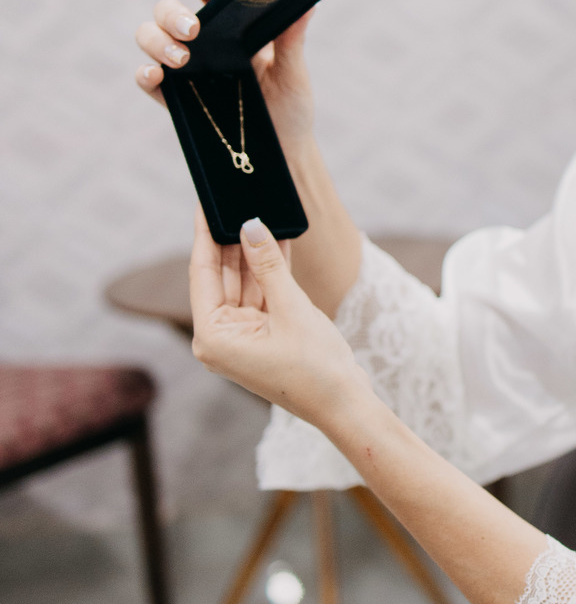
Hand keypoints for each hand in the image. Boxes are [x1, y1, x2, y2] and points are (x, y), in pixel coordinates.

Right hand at [135, 0, 316, 153]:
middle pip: (169, 13)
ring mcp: (184, 68)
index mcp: (232, 28)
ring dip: (157, 41)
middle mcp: (203, 43)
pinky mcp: (174, 97)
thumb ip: (291, 40)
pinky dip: (145, 74)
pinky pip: (148, 80)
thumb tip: (308, 4)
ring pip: (151, 38)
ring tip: (182, 57)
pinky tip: (156, 75)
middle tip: (193, 29)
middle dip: (172, 13)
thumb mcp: (293, 73)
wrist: (280, 150)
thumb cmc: (290, 106)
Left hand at [189, 208, 367, 428]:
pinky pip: (262, 293)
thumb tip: (250, 224)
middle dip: (231, 238)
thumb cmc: (315, 367)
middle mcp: (220, 336)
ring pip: (244, 281)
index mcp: (213, 336)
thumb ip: (268, 265)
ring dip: (254, 250)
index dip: (206, 234)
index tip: (205, 202)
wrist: (345, 404)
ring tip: (259, 209)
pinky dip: (270, 270)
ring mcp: (242, 336)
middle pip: (222, 275)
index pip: (203, 272)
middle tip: (235, 199)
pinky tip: (276, 237)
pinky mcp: (263, 334)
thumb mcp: (291, 308)